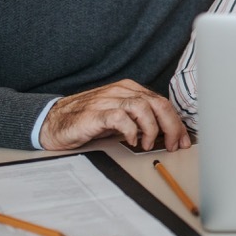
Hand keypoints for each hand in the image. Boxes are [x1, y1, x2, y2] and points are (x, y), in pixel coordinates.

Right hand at [40, 79, 191, 151]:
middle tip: (173, 145)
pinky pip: (120, 117)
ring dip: (152, 129)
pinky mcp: (95, 114)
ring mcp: (107, 100)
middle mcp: (121, 92)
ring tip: (148, 144)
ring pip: (143, 107)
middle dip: (171, 126)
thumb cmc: (86, 120)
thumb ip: (139, 119)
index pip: (162, 102)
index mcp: (129, 90)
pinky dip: (131, 130)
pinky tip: (131, 141)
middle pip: (157, 104)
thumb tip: (165, 133)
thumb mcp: (118, 117)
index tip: (182, 140)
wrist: (52, 121)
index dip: (176, 122)